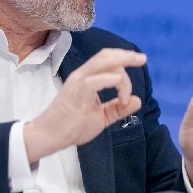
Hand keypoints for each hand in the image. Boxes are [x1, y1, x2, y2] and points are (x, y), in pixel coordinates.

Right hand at [24, 48, 146, 161]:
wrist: (50, 136)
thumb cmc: (72, 126)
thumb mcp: (101, 117)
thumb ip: (118, 109)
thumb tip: (138, 101)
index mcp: (88, 79)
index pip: (108, 62)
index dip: (124, 66)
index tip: (133, 86)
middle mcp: (83, 75)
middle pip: (106, 56)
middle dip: (127, 55)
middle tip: (142, 58)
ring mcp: (78, 81)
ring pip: (102, 62)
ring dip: (122, 62)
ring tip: (137, 64)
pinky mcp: (75, 91)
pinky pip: (95, 79)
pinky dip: (110, 80)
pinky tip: (120, 88)